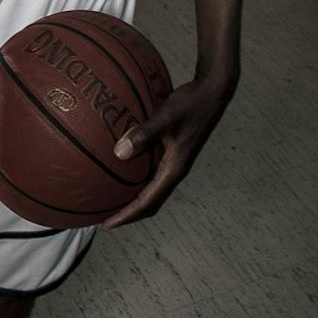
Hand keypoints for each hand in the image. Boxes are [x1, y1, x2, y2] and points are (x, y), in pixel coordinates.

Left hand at [101, 69, 235, 227]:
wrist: (214, 91)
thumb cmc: (191, 103)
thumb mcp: (166, 118)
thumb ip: (144, 134)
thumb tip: (119, 153)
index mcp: (175, 169)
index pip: (148, 202)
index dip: (127, 216)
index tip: (107, 225)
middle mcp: (175, 169)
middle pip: (150, 202)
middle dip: (127, 213)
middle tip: (103, 217)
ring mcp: (175, 161)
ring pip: (151, 188)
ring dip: (132, 198)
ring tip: (108, 198)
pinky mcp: (173, 151)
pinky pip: (151, 171)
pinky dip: (135, 177)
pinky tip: (119, 166)